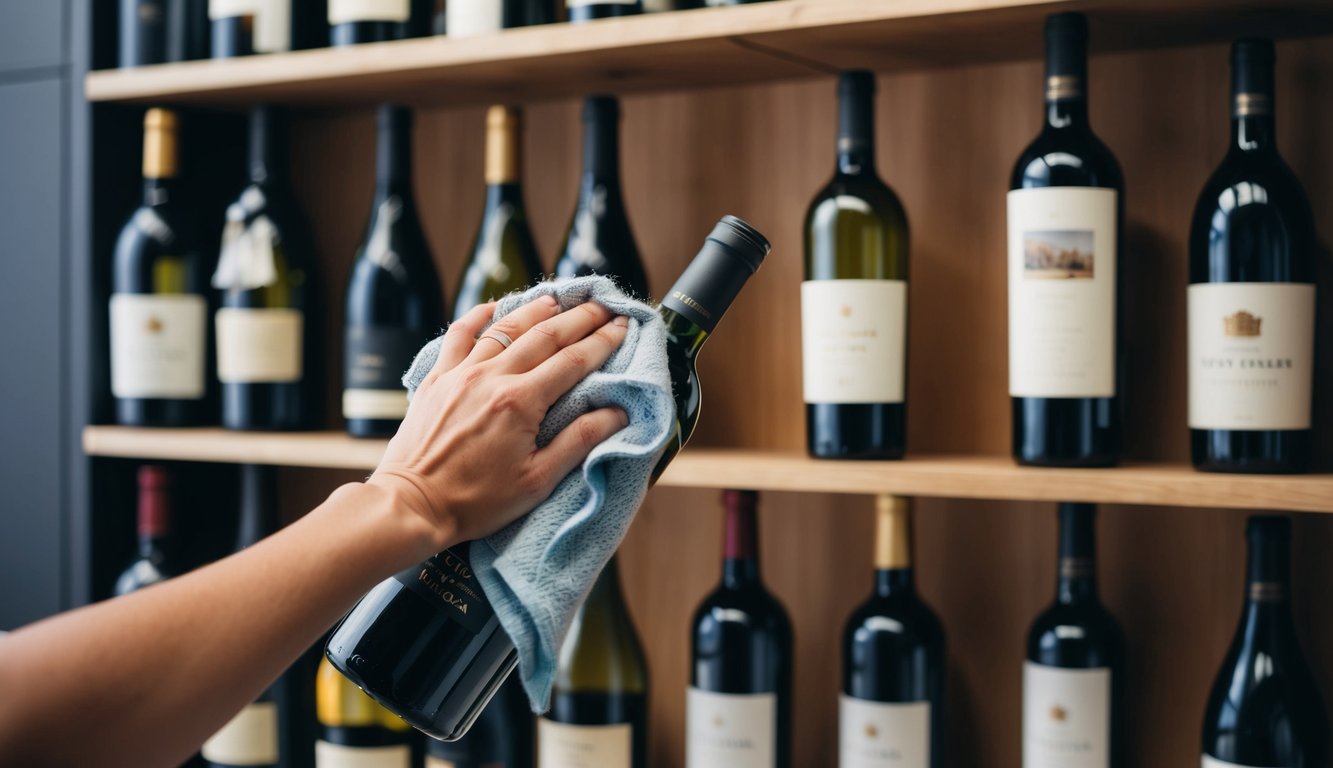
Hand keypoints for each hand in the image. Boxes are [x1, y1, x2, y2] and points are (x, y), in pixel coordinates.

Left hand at [369, 296, 630, 549]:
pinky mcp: (436, 378)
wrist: (412, 505)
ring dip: (535, 309)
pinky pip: (459, 334)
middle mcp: (492, 378)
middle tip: (603, 304)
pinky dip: (479, 316)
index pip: (573, 361)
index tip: (622, 326)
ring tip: (559, 298)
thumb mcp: (538, 481)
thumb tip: (617, 413)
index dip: (602, 340)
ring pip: (505, 327)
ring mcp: (461, 373)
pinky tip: (495, 307)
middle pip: (545, 335)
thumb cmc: (477, 501)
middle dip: (579, 317)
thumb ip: (579, 441)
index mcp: (521, 403)